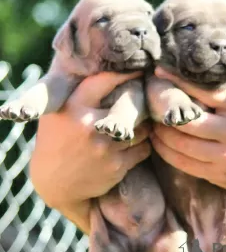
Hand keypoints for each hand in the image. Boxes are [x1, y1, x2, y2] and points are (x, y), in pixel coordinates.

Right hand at [30, 71, 150, 233]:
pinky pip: (144, 148)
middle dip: (139, 102)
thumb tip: (102, 70)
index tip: (139, 68)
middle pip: (131, 104)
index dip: (125, 73)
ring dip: (142, 126)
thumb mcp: (57, 113)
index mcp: (73, 107)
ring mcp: (104, 147)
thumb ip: (77, 93)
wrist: (54, 182)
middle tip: (145, 98)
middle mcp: (89, 125)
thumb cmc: (57, 140)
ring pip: (142, 128)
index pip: (105, 80)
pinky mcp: (117, 166)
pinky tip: (131, 144)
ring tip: (134, 126)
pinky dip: (142, 145)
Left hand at [151, 67, 225, 197]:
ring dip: (161, 137)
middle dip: (165, 116)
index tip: (159, 73)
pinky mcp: (218, 174)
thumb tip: (182, 83)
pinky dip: (166, 153)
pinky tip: (159, 145)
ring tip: (152, 128)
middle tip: (152, 110)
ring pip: (182, 146)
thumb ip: (220, 96)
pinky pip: (184, 164)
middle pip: (187, 122)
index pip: (204, 90)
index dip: (178, 80)